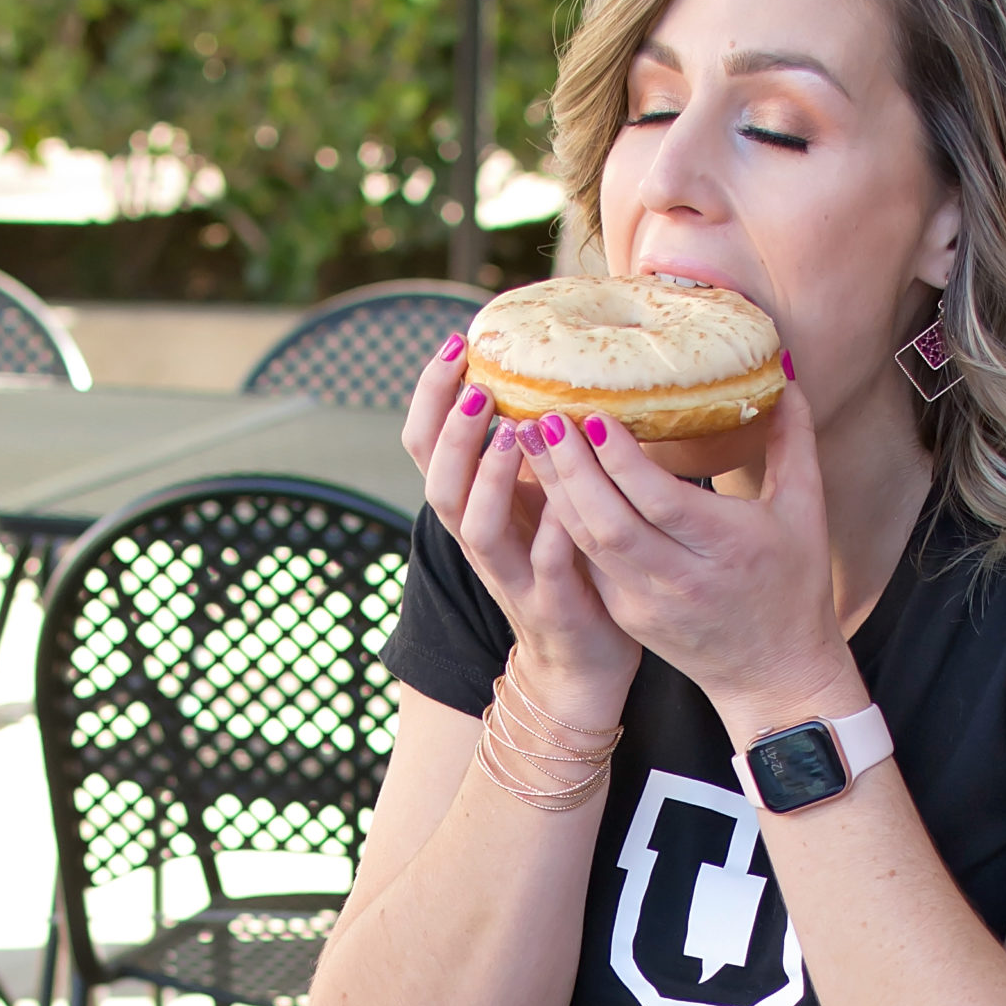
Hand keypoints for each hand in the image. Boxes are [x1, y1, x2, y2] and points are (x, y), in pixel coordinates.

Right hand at [401, 339, 640, 721]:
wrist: (580, 661)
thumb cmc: (561, 563)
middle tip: (477, 388)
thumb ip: (525, 447)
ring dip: (490, 477)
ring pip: (477, 528)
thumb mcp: (532, 499)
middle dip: (452, 433)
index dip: (430, 396)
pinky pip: (544, 567)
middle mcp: (479, 540)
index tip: (454, 344)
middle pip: (437, 484)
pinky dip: (552, 533)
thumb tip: (537, 364)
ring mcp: (510, 575)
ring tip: (514, 433)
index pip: (425, 446)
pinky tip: (568, 501)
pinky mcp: (550, 605)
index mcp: (470, 506)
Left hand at [511, 386, 868, 738]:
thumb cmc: (794, 587)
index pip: (659, 501)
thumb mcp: (805, 512)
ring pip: (586, 543)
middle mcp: (679, 579)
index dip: (620, 460)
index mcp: (726, 549)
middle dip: (569, 468)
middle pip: (608, 522)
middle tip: (543, 417)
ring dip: (555, 490)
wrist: (774, 676)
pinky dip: (562, 520)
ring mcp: (645, 602)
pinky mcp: (624, 613)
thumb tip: (783, 372)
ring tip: (532, 440)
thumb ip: (793, 441)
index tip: (593, 416)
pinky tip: (546, 481)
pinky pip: (585, 561)